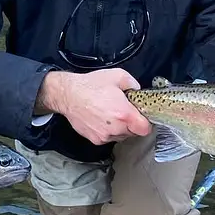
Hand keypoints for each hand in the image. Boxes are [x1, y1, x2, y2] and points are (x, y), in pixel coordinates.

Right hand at [36, 69, 151, 144]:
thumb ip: (134, 84)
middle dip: (131, 123)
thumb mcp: (118, 76)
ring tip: (110, 113)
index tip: (141, 116)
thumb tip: (139, 92)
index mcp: (124, 114)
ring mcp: (105, 136)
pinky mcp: (95, 139)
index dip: (145, 122)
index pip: (145, 129)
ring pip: (121, 136)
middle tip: (123, 110)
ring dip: (119, 127)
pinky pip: (108, 137)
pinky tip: (101, 118)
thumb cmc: (90, 85)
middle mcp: (115, 128)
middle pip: (133, 133)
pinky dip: (108, 130)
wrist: (68, 94)